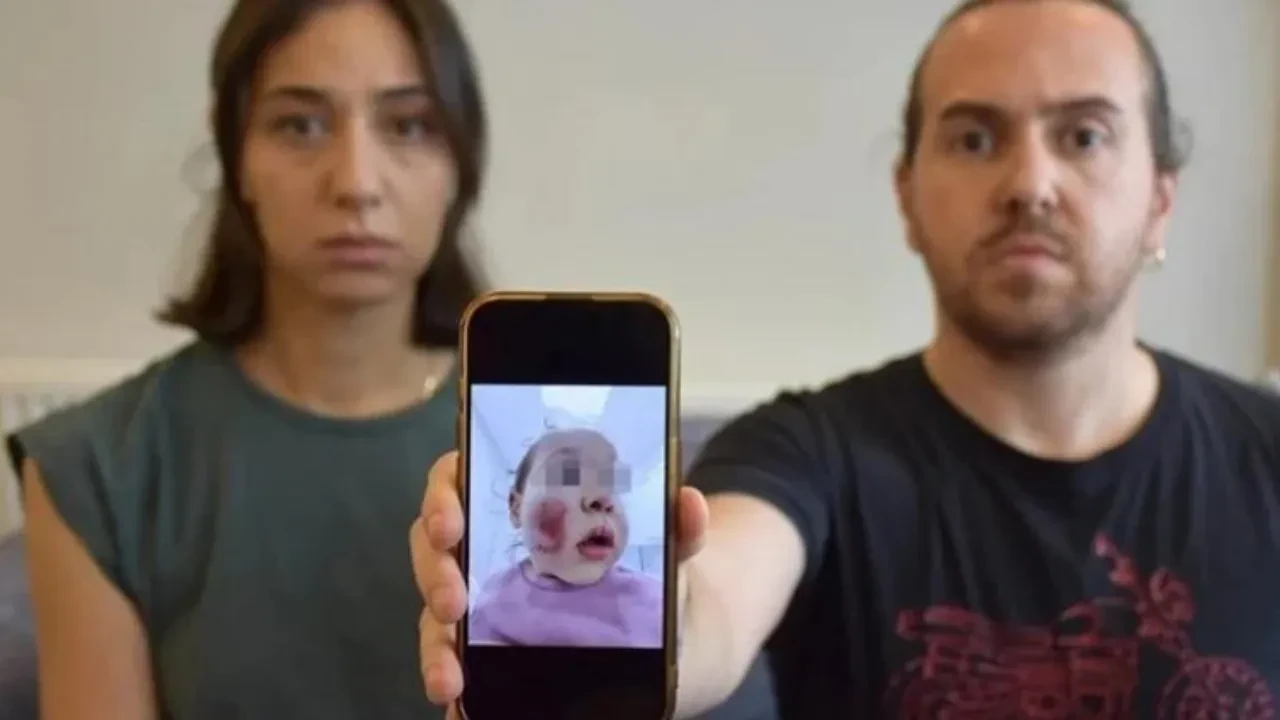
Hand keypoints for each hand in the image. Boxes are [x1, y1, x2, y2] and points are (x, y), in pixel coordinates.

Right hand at [410, 450, 709, 714]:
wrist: (670, 633)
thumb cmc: (650, 568)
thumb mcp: (666, 546)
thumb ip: (677, 525)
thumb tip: (690, 504)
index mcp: (518, 501)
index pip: (459, 478)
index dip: (443, 494)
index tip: (452, 520)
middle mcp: (486, 546)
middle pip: (435, 545)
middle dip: (435, 571)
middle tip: (455, 600)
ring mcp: (481, 601)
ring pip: (436, 611)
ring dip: (436, 642)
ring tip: (450, 674)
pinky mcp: (487, 650)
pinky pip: (455, 663)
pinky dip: (451, 681)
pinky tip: (456, 704)